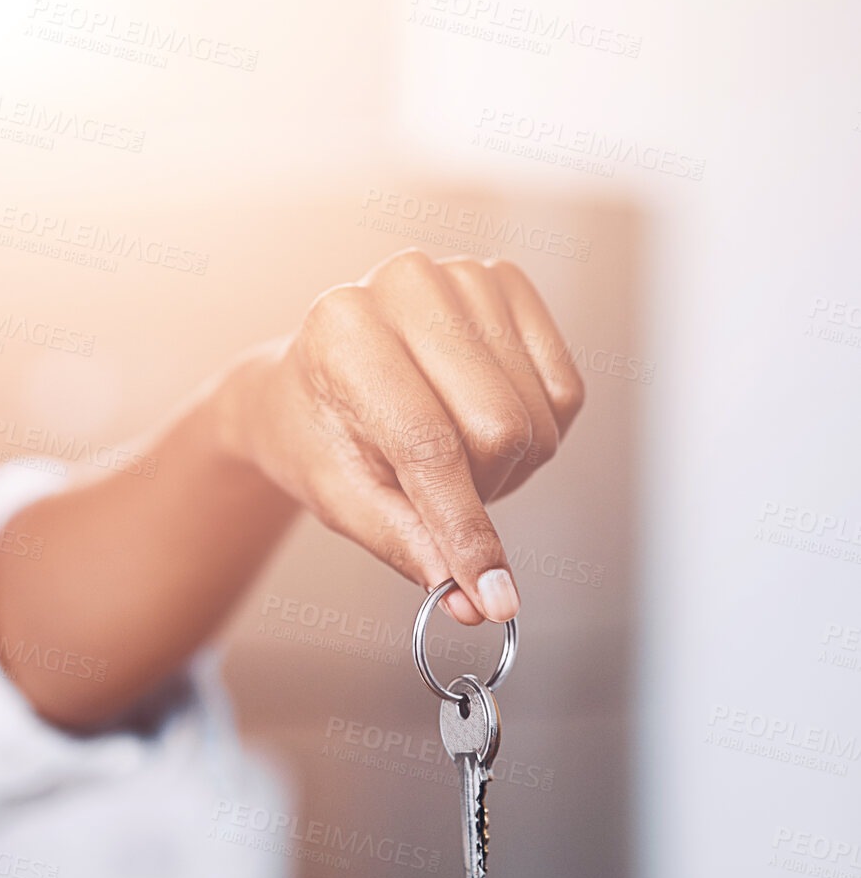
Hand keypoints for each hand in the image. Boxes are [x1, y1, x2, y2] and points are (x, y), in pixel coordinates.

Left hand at [214, 249, 585, 624]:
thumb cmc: (319, 439)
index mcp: (341, 328)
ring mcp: (461, 273)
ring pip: (539, 415)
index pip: (428, 443)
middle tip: (437, 498)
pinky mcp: (507, 282)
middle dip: (480, 491)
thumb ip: (409, 546)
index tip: (494, 597)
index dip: (466, 528)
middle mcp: (404, 283)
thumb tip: (478, 604)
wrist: (310, 381)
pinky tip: (482, 425)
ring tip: (448, 460)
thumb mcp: (342, 499)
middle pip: (499, 428)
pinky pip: (566, 391)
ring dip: (507, 467)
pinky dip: (536, 432)